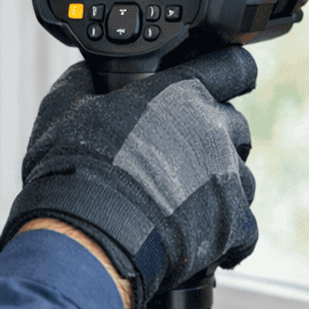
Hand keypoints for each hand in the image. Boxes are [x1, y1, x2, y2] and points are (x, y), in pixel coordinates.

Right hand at [0, 45, 258, 308]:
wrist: (87, 233)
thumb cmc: (73, 167)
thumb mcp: (62, 108)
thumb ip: (83, 80)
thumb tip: (86, 71)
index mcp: (180, 93)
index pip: (233, 66)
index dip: (229, 73)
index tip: (222, 84)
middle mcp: (213, 129)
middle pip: (235, 125)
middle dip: (214, 139)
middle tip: (180, 158)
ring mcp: (227, 177)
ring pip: (242, 176)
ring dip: (221, 187)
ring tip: (185, 205)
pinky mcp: (233, 223)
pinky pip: (246, 228)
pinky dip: (227, 236)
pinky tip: (201, 242)